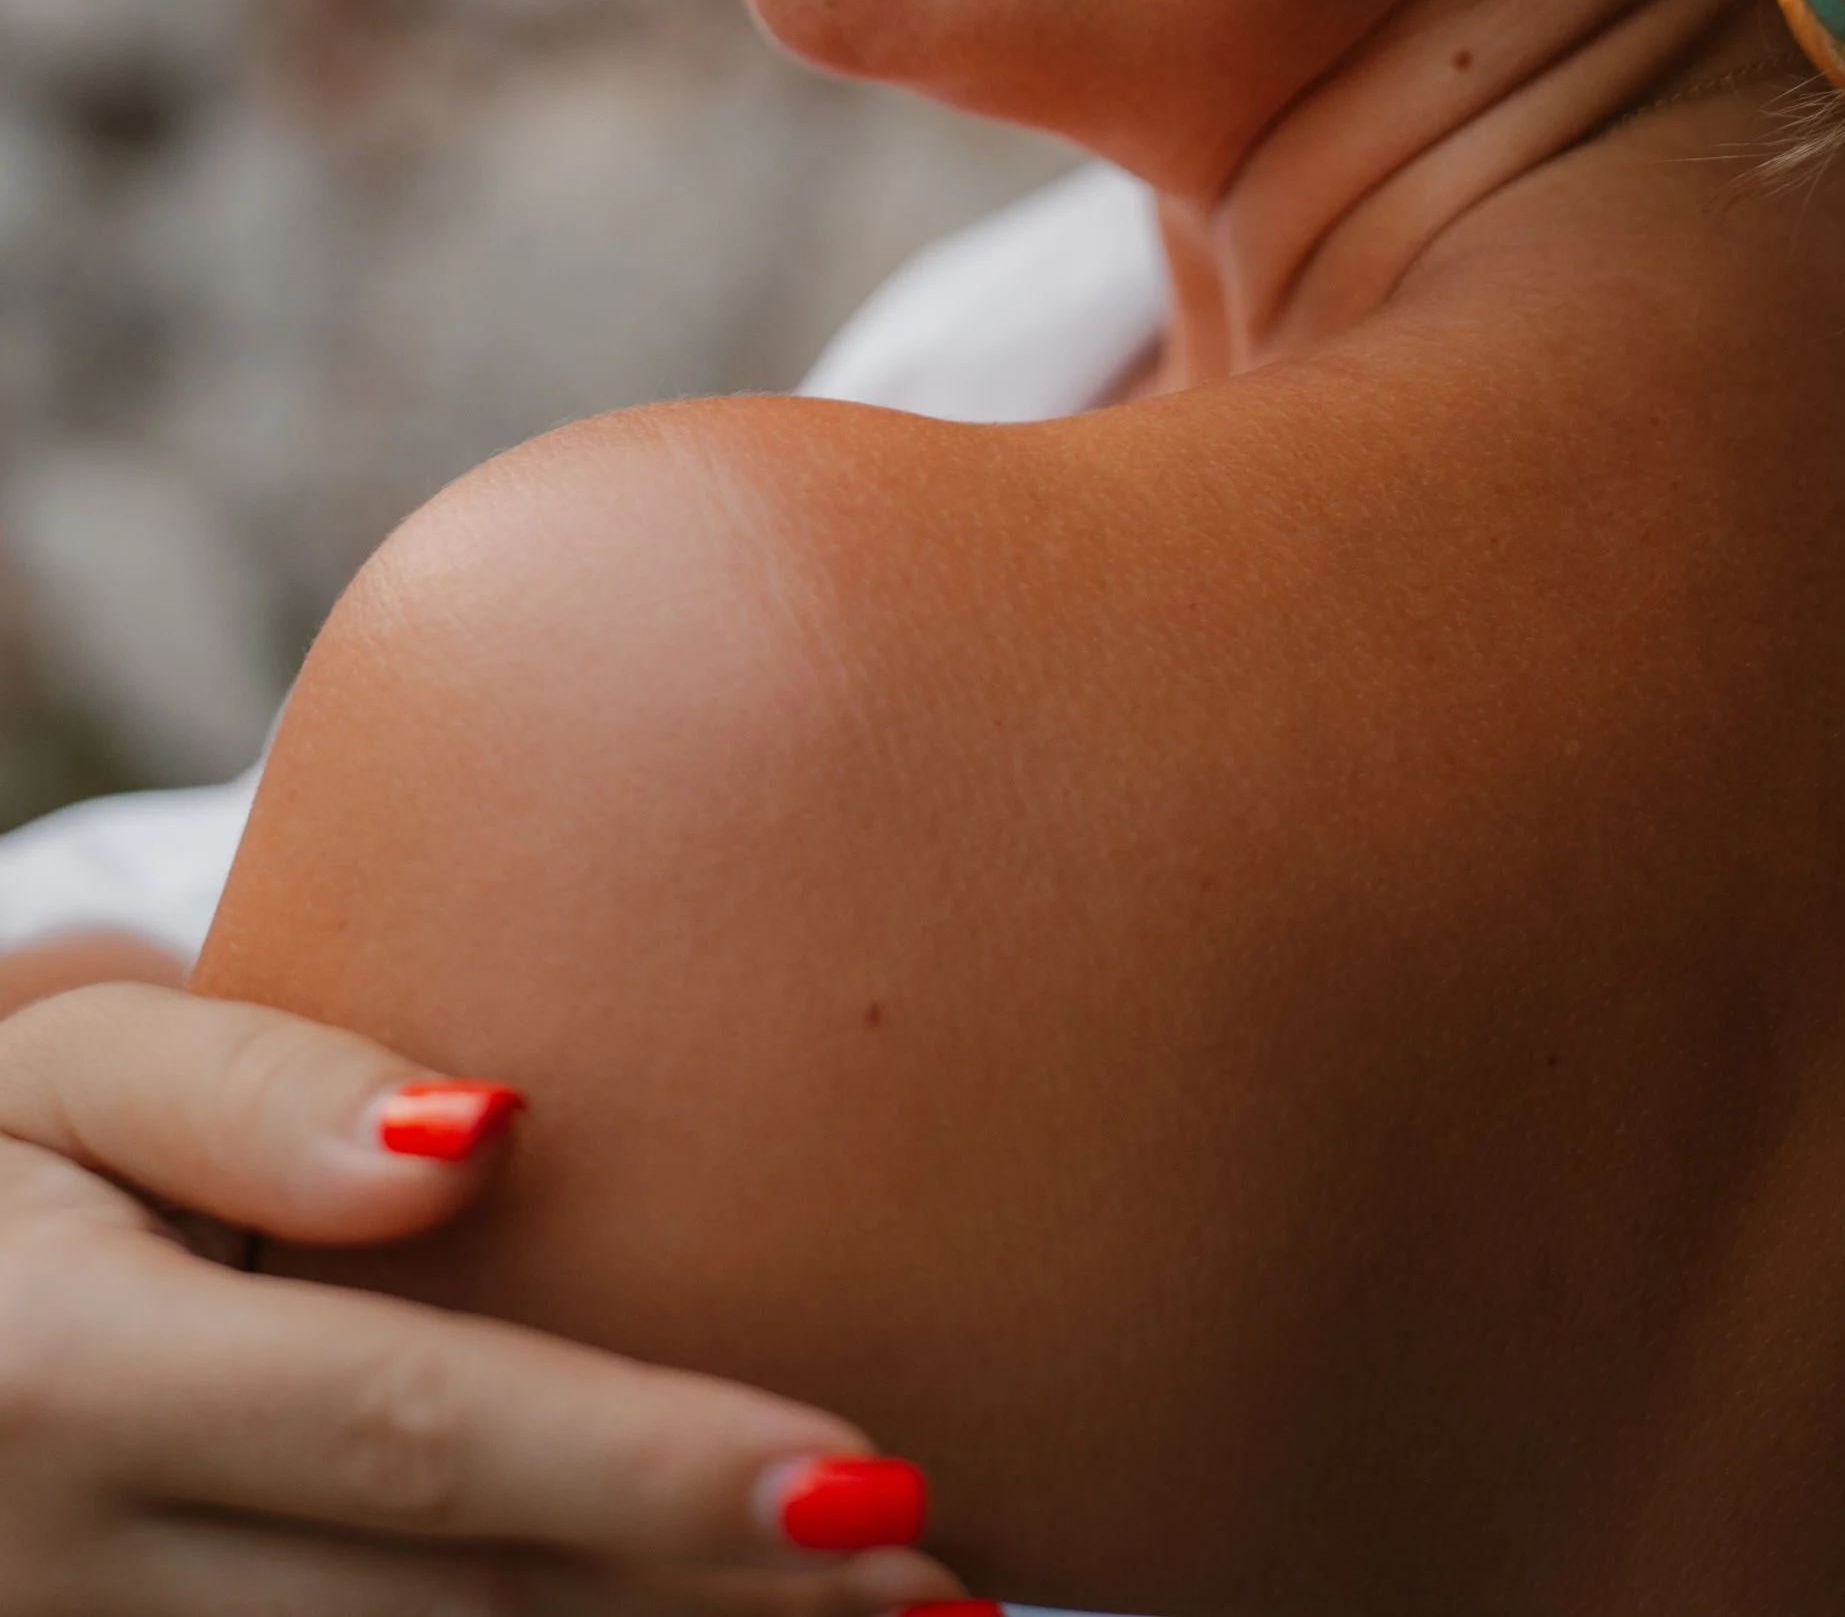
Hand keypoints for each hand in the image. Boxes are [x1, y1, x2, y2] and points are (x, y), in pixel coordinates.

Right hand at [0, 984, 985, 1613]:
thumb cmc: (2, 1177)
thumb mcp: (70, 1078)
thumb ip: (262, 1090)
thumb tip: (489, 1135)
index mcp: (77, 1381)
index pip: (410, 1432)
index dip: (643, 1468)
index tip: (862, 1474)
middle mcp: (80, 1577)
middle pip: (457, 1615)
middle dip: (717, 1610)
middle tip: (953, 1588)